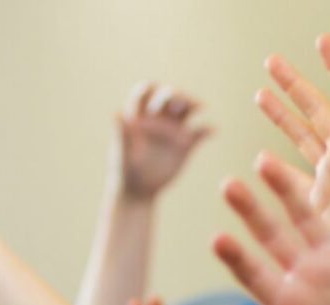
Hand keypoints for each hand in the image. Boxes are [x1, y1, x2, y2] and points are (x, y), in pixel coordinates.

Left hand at [116, 83, 213, 201]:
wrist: (139, 191)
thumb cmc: (125, 171)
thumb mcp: (122, 153)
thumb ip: (121, 133)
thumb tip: (117, 113)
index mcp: (138, 115)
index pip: (144, 93)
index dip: (150, 89)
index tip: (155, 92)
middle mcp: (157, 118)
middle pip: (168, 97)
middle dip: (176, 95)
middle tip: (182, 101)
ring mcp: (172, 129)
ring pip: (185, 109)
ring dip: (192, 104)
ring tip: (200, 106)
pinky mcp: (186, 144)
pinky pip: (199, 132)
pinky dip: (206, 129)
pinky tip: (212, 130)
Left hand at [215, 155, 329, 304]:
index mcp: (287, 303)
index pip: (254, 276)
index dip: (237, 259)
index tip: (218, 239)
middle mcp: (306, 275)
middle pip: (271, 237)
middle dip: (250, 212)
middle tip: (226, 186)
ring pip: (306, 218)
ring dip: (287, 191)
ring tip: (263, 161)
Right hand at [257, 35, 329, 258]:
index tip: (323, 41)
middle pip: (317, 109)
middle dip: (294, 84)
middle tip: (271, 60)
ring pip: (301, 137)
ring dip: (281, 115)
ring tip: (259, 93)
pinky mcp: (319, 201)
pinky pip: (293, 177)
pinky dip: (276, 166)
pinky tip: (261, 155)